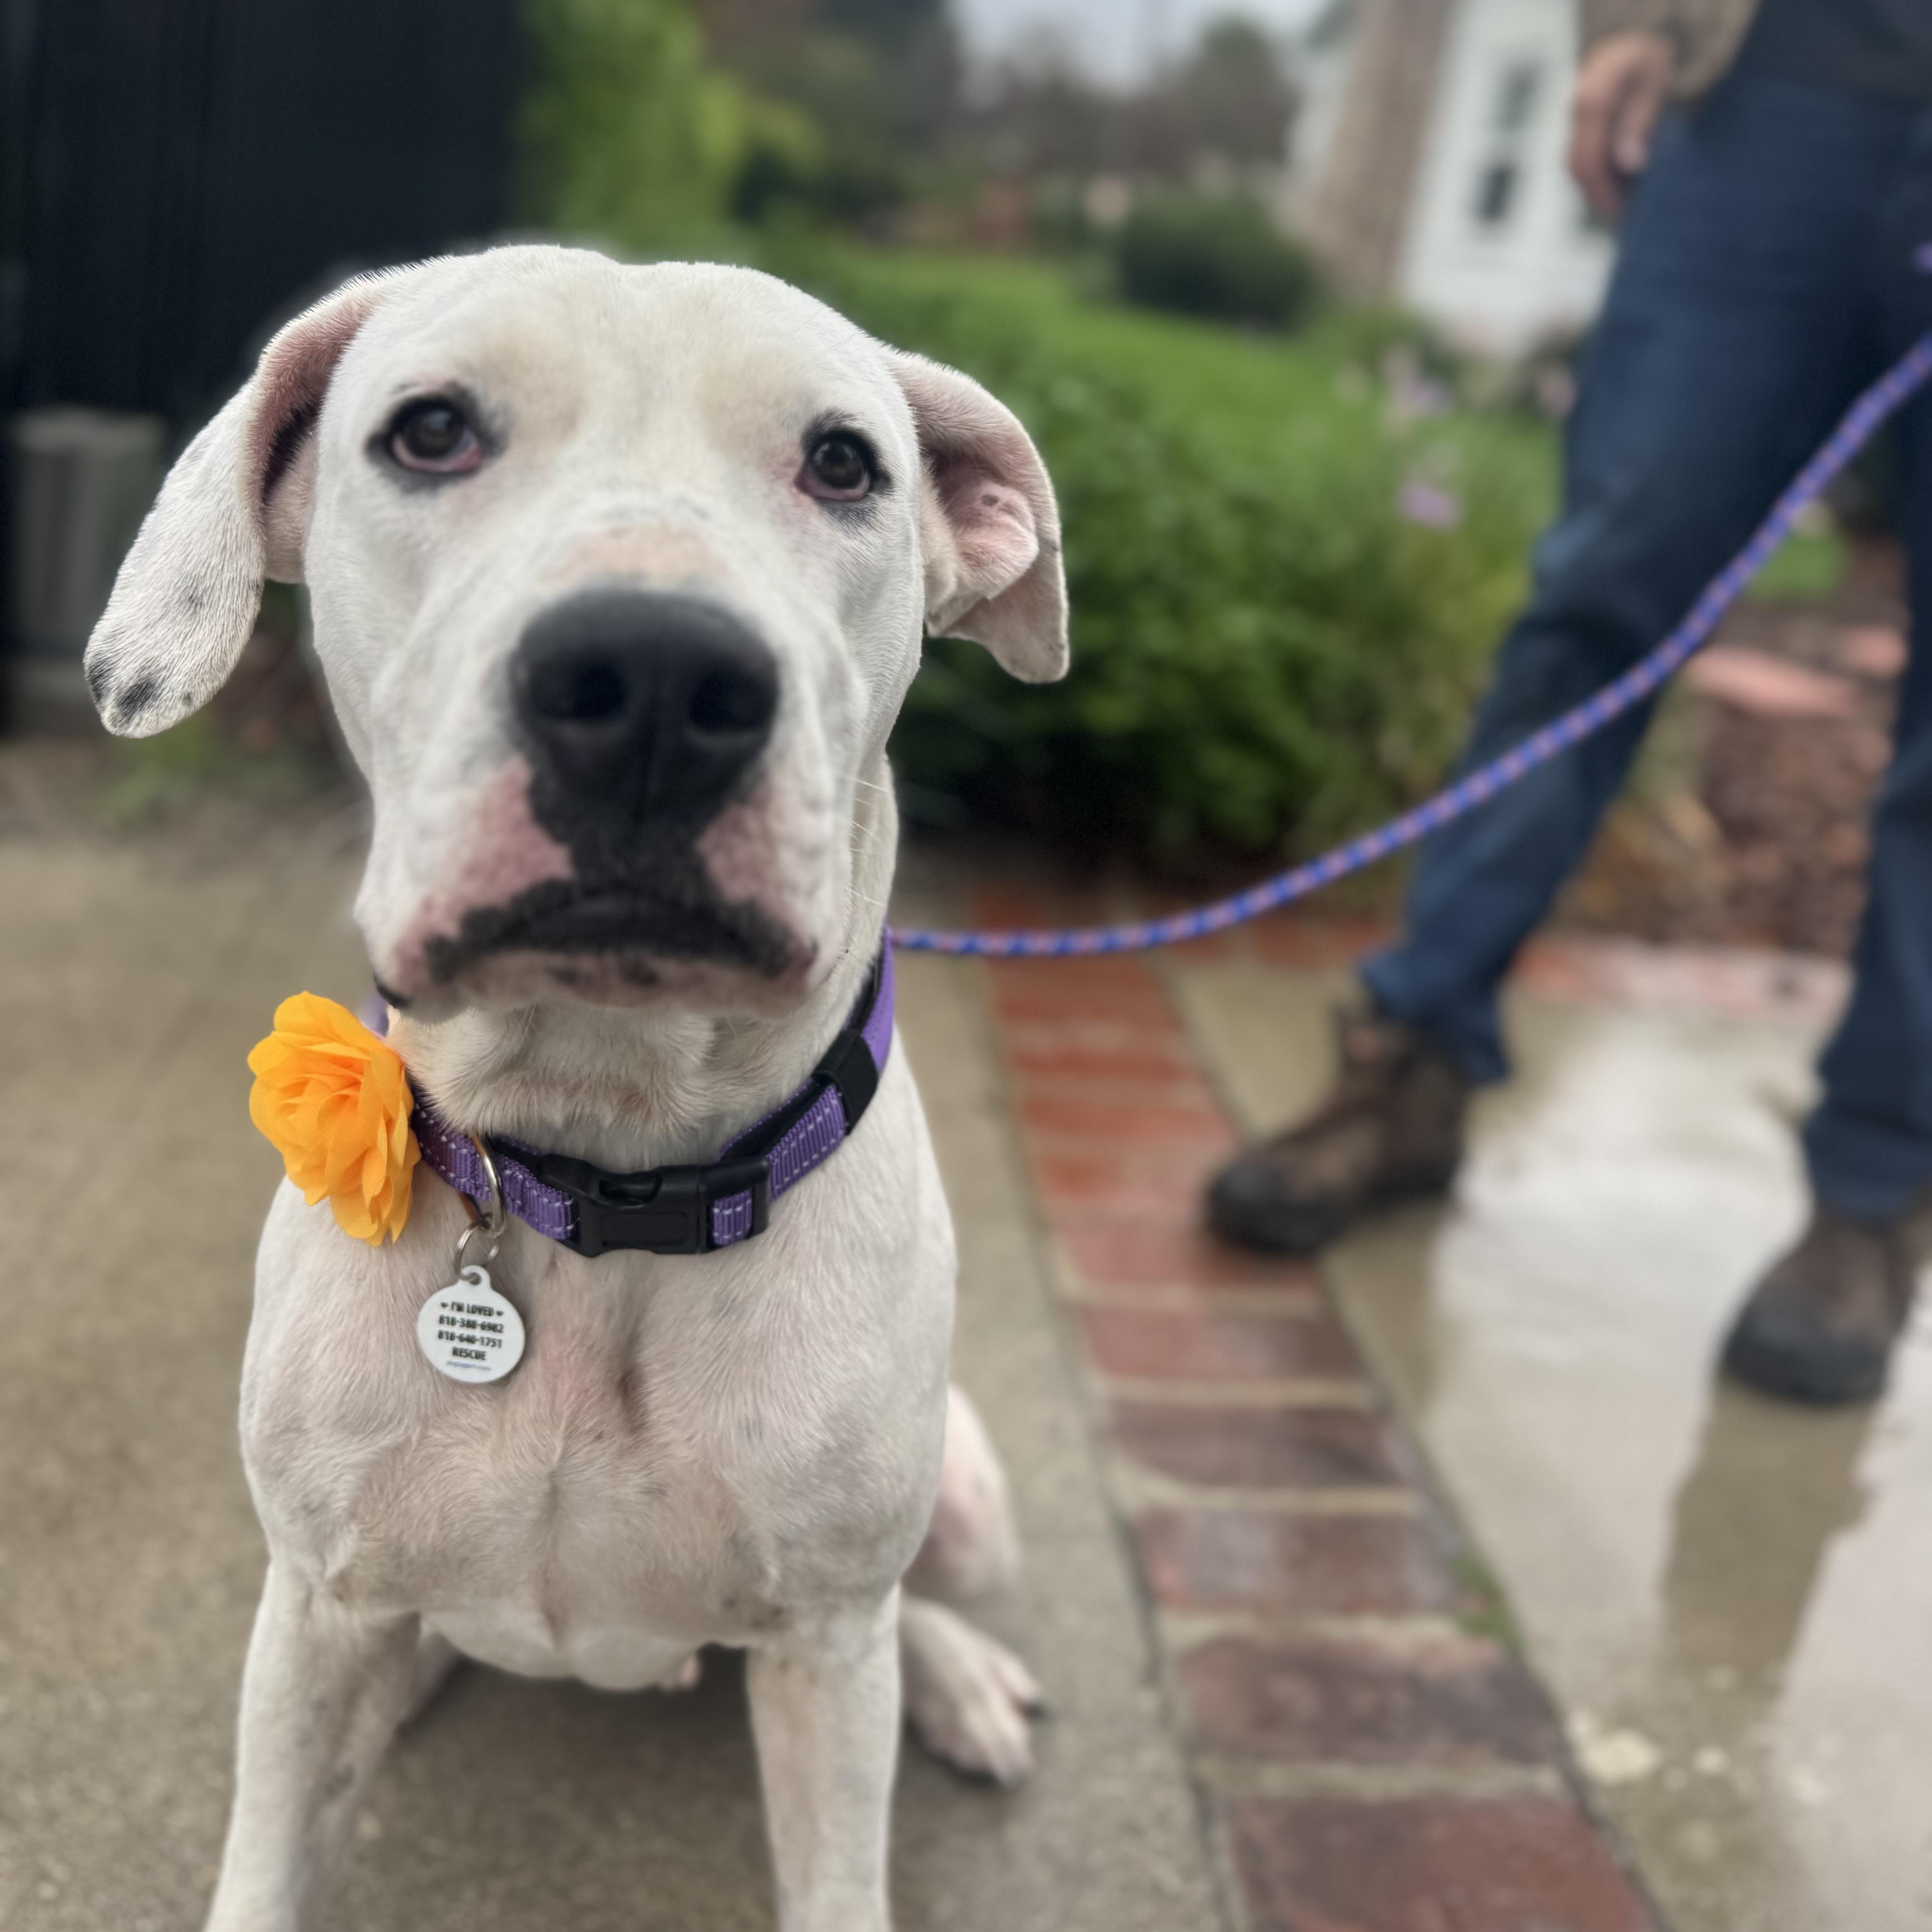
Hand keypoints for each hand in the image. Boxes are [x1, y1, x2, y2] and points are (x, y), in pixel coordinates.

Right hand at [1569, 31, 1673, 222]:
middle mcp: (1577, 112)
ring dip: (1601, 190)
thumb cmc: (1650, 52)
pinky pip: (1586, 158)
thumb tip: (1631, 163)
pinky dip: (1603, 177)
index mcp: (1592, 100)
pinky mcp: (1582, 125)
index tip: (1625, 216)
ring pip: (1579, 166)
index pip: (1587, 161)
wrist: (1634, 31)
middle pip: (1579, 168)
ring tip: (1628, 209)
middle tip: (1628, 221)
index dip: (1605, 194)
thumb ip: (1640, 117)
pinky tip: (1624, 187)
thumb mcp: (1655, 76)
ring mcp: (1576, 119)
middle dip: (1602, 198)